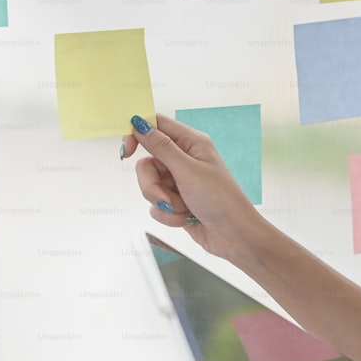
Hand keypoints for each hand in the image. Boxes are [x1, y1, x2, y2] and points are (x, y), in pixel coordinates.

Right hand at [121, 114, 267, 261]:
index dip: (137, 135)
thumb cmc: (220, 200)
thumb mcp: (188, 170)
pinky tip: (187, 218)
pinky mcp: (176, 202)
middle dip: (152, 184)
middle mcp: (184, 159)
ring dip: (163, 202)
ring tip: (182, 209)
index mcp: (191, 143)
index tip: (126, 151)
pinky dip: (169, 215)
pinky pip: (156, 205)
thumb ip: (161, 147)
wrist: (234, 236)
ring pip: (149, 186)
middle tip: (165, 197)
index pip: (156, 126)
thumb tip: (139, 123)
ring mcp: (179, 182)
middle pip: (147, 163)